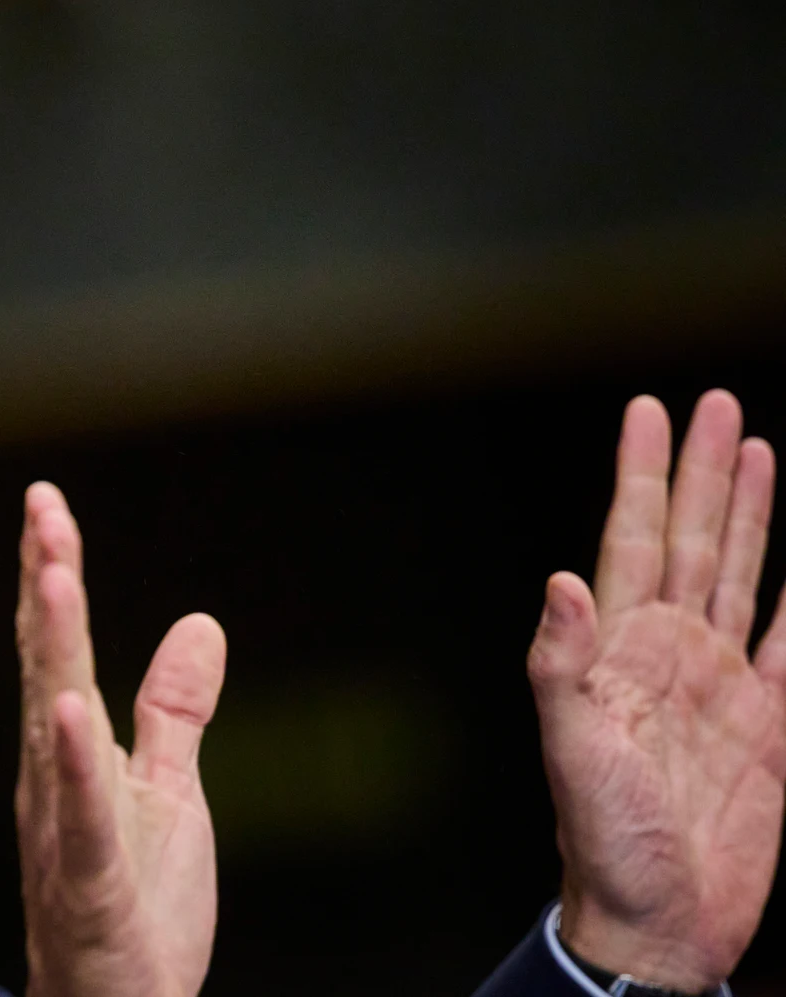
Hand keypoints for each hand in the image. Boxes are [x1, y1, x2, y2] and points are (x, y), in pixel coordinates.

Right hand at [14, 482, 226, 996]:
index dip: (51, 573)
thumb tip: (200, 622)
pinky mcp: (90, 882)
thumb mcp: (169, 793)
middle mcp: (52, 778)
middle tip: (42, 506)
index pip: (60, 649)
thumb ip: (174, 710)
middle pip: (48, 665)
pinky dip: (74, 762)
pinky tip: (68, 711)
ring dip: (50, 649)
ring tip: (50, 576)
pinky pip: (81, 816)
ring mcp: (64, 828)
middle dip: (44, 583)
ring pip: (53, 726)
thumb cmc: (134, 907)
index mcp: (69, 753)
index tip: (46, 502)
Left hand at [528, 391, 785, 990]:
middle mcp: (668, 654)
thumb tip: (560, 582)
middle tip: (716, 404)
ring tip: (758, 450)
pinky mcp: (767, 730)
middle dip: (702, 472)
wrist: (658, 921)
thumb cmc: (601, 844)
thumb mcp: (572, 752)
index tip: (647, 410)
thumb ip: (561, 668)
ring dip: (750, 514)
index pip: (632, 539)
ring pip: (740, 576)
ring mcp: (718, 687)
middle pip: (694, 540)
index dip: (641, 475)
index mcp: (618, 651)